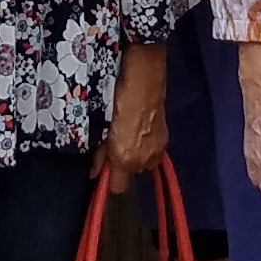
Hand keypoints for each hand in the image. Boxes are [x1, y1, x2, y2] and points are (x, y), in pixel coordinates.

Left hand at [103, 44, 169, 186]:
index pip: (118, 187)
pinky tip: (135, 125)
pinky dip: (142, 141)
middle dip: (120, 164)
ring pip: (141, 161)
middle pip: (131, 175)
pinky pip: (150, 147)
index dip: (107, 179)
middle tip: (108, 144)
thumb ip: (100, 155)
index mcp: (130, 158)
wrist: (144, 72)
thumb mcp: (103, 128)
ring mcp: (160, 146)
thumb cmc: (120, 98)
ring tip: (122, 131)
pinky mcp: (165, 133)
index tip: (98, 166)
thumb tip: (94, 173)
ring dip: (131, 152)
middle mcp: (149, 158)